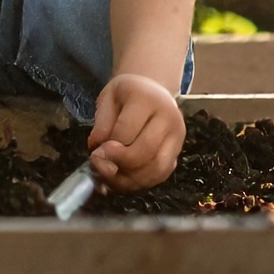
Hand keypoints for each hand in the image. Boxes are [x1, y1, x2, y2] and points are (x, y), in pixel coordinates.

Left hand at [87, 73, 184, 191]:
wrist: (152, 90)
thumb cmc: (127, 94)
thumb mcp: (108, 98)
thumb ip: (102, 124)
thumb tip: (97, 148)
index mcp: (147, 99)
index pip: (127, 131)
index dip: (108, 147)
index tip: (95, 153)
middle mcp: (169, 118)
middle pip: (145, 152)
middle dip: (119, 164)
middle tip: (101, 164)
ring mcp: (177, 138)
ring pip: (156, 169)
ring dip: (130, 178)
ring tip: (110, 175)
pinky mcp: (178, 153)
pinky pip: (161, 175)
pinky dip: (141, 182)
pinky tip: (124, 178)